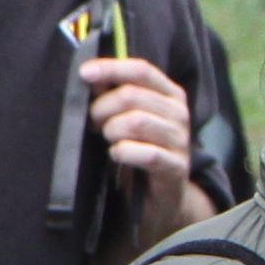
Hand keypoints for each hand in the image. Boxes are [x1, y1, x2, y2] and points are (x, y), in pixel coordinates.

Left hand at [86, 54, 209, 223]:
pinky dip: (124, 152)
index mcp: (170, 94)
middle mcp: (179, 113)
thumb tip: (92, 76)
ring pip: (136, 122)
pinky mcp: (175, 167)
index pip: (141, 69)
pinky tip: (117, 154)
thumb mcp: (129, 117)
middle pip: (131, 95)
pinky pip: (146, 154)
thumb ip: (114, 95)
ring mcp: (180, 140)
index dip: (111, 68)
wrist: (164, 195)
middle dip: (102, 108)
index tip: (84, 73)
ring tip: (108, 139)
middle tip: (94, 123)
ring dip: (112, 131)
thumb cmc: (141, 149)